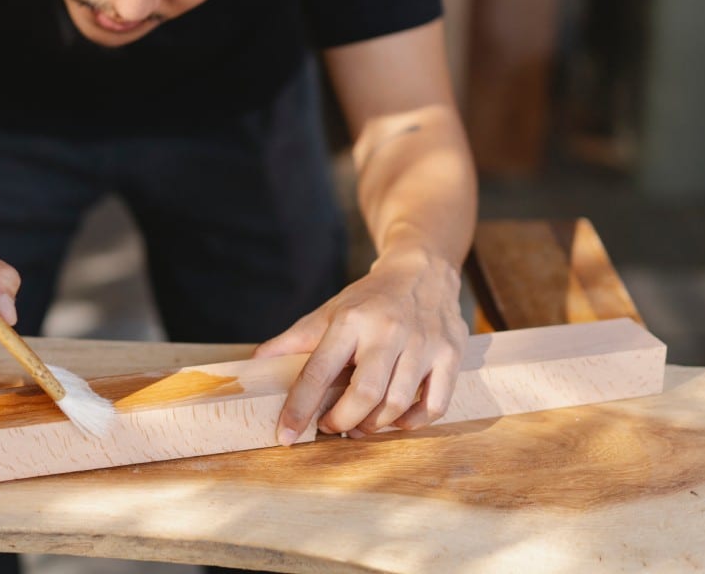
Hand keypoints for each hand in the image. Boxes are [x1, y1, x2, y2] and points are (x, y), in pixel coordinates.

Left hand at [254, 247, 466, 443]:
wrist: (422, 270)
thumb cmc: (369, 300)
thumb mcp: (328, 312)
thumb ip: (292, 341)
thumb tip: (253, 366)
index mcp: (351, 320)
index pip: (319, 370)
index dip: (299, 407)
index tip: (285, 434)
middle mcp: (388, 330)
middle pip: (365, 393)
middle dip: (342, 421)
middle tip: (331, 427)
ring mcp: (423, 343)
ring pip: (398, 403)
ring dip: (374, 426)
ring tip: (360, 426)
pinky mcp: (451, 354)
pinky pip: (435, 405)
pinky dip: (412, 423)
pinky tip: (396, 421)